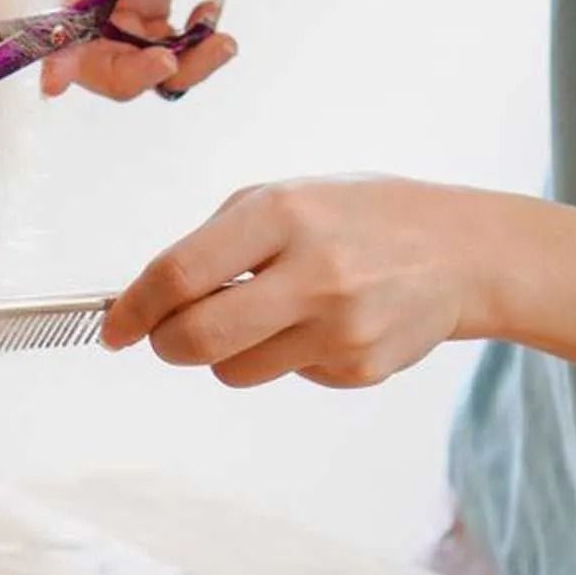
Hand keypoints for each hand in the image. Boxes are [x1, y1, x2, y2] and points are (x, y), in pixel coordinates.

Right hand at [42, 0, 252, 100]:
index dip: (60, 39)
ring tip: (223, 39)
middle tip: (181, 62)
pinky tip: (214, 14)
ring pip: (120, 52)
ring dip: (171, 65)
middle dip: (129, 70)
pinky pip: (149, 44)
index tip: (54, 82)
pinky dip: (185, 48)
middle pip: (86, 39)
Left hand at [101, 177, 529, 387]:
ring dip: (227, 351)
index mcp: (281, 214)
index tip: (115, 328)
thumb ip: (215, 243)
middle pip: (197, 339)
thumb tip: (147, 300)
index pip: (179, 275)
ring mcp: (340, 326)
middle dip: (166, 343)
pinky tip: (322, 323)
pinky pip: (286, 377)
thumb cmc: (355, 217)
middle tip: (166, 335)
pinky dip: (284, 356)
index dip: (134, 309)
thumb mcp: (285, 197)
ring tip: (266, 314)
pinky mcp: (360, 368)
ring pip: (234, 371)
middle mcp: (312, 271)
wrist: (460, 252)